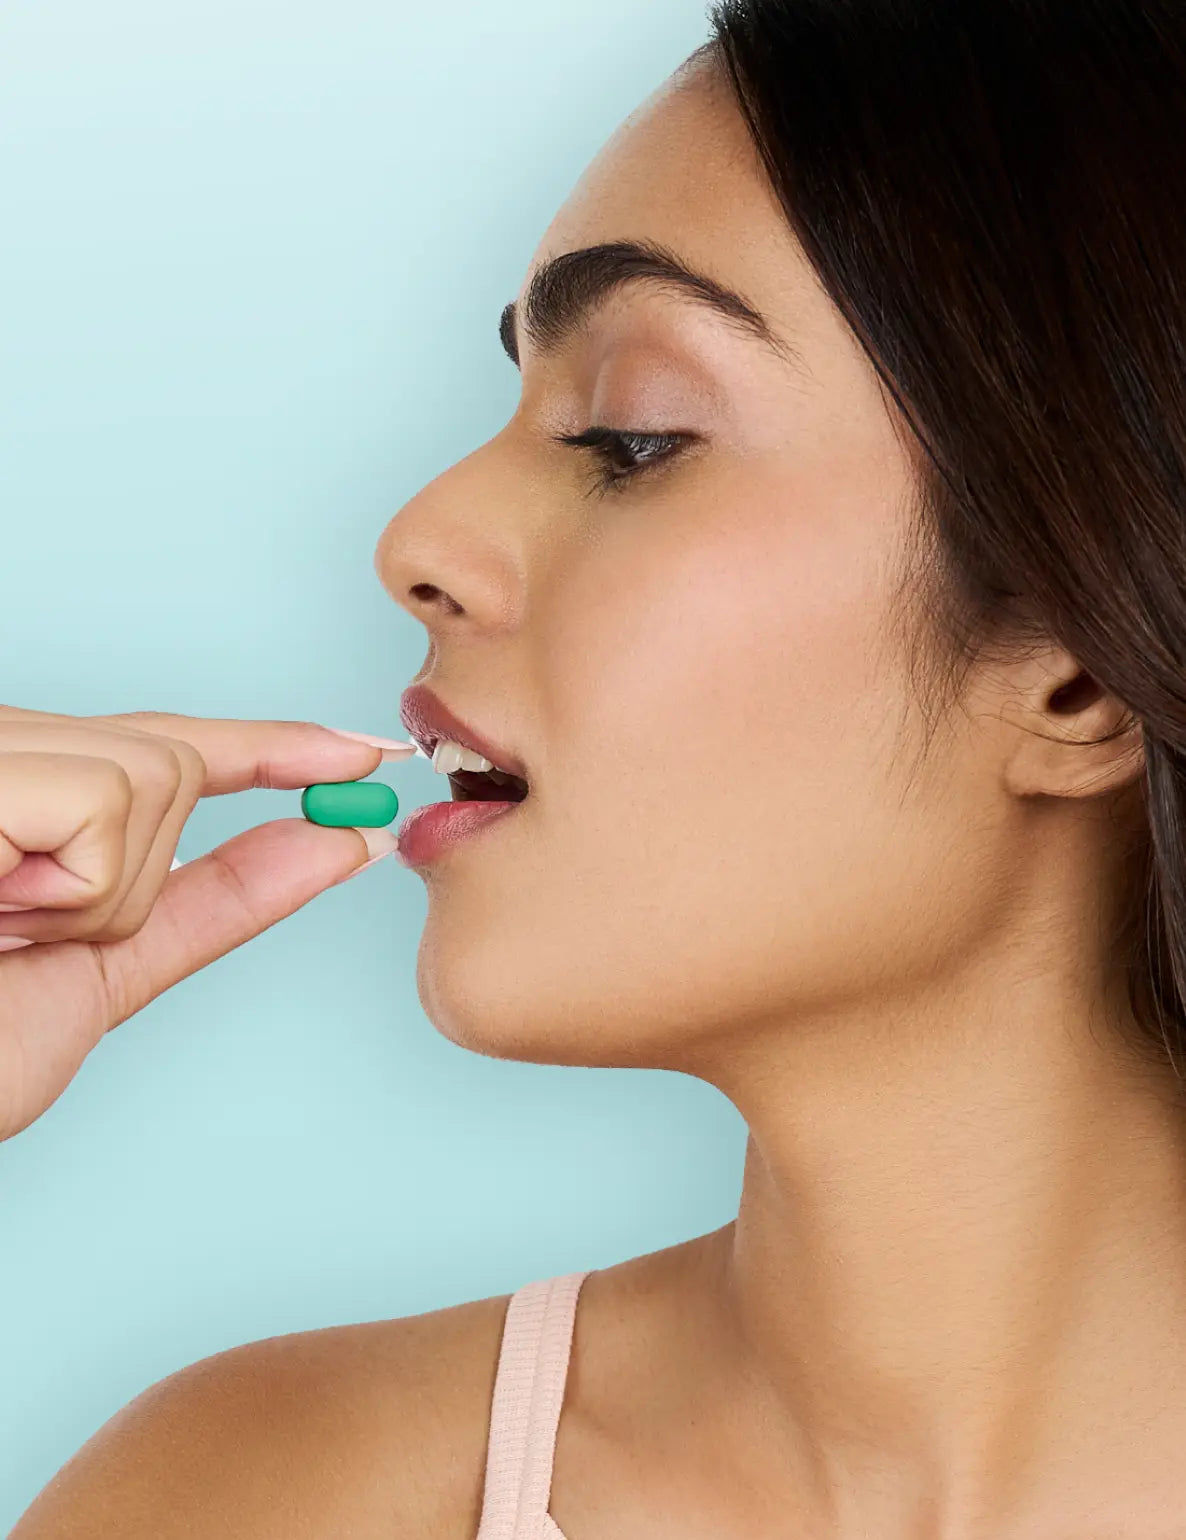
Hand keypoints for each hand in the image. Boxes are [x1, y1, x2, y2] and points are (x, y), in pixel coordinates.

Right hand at [0, 706, 410, 1141]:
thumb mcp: (104, 967)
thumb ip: (218, 898)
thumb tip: (335, 842)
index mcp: (24, 793)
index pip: (168, 742)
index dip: (270, 746)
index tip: (360, 754)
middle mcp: (5, 748)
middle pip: (171, 759)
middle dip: (131, 875)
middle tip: (15, 934)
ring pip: (156, 776)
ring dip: (97, 894)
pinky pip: (112, 801)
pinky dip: (78, 888)